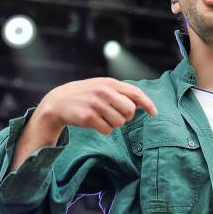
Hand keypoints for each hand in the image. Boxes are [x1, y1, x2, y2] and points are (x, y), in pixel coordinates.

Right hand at [36, 77, 157, 134]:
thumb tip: (142, 104)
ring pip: (119, 122)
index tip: (154, 113)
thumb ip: (120, 92)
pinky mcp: (88, 117)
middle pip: (130, 110)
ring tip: (102, 117)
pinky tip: (95, 123)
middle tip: (115, 115)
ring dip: (114, 124)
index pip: (135, 93)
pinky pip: (107, 130)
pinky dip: (104, 129)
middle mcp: (104, 92)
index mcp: (110, 83)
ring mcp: (96, 104)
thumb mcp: (102, 86)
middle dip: (126, 116)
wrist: (58, 102)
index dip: (148, 104)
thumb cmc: (85, 95)